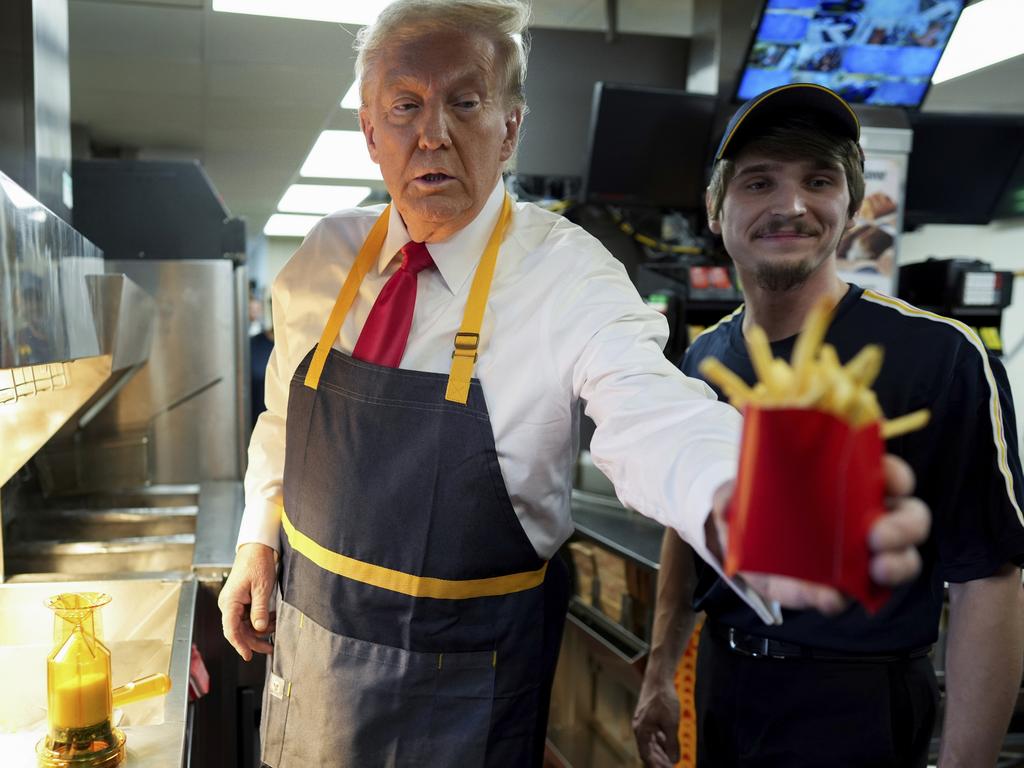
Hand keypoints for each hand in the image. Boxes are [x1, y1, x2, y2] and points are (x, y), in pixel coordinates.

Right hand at [219, 542, 277, 660]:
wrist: (256, 548)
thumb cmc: (257, 563)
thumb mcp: (262, 587)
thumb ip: (260, 609)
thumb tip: (259, 629)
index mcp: (230, 602)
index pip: (231, 630)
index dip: (239, 645)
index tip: (248, 656)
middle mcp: (229, 604)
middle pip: (239, 630)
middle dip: (254, 640)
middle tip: (270, 648)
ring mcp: (234, 603)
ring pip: (245, 625)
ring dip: (260, 629)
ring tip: (276, 628)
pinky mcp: (241, 600)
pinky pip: (249, 616)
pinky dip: (261, 620)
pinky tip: (273, 620)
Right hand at [632, 681, 679, 767]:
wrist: (659, 678)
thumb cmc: (663, 699)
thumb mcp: (671, 723)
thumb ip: (672, 743)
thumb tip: (673, 760)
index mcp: (641, 731)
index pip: (646, 756)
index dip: (656, 766)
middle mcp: (640, 728)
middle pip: (648, 751)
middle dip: (659, 761)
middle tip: (671, 767)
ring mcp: (643, 722)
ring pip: (651, 743)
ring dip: (661, 752)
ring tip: (672, 761)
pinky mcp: (649, 717)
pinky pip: (654, 734)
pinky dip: (661, 742)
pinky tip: (669, 745)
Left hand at [710, 454, 930, 613]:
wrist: (737, 540)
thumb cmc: (753, 502)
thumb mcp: (739, 489)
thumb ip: (732, 492)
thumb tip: (727, 503)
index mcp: (853, 482)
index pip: (890, 473)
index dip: (896, 475)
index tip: (888, 479)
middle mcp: (868, 517)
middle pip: (911, 518)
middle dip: (904, 528)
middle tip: (878, 536)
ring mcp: (862, 554)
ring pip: (901, 560)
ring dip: (896, 566)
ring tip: (876, 570)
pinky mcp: (842, 587)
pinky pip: (852, 596)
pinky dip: (839, 597)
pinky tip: (828, 596)